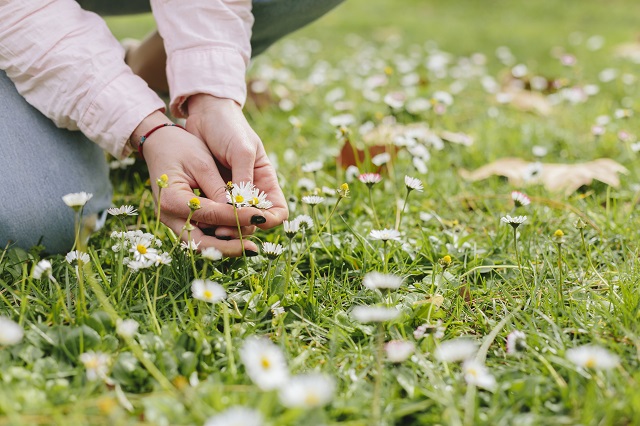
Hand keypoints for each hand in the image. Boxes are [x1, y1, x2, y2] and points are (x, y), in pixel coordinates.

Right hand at [133, 111, 262, 255]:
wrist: (158, 143)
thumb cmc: (181, 147)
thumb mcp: (202, 163)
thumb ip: (219, 189)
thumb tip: (240, 211)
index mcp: (173, 199)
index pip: (212, 215)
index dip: (237, 218)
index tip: (260, 218)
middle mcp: (168, 216)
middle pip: (201, 242)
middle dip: (229, 247)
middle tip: (252, 248)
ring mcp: (171, 220)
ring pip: (200, 243)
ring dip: (224, 245)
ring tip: (247, 245)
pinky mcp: (178, 220)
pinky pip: (198, 235)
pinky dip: (216, 238)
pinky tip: (235, 236)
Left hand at [185, 94, 287, 238]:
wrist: (204, 113)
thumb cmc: (229, 127)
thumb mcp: (241, 151)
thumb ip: (244, 179)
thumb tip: (243, 209)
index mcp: (265, 181)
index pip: (277, 211)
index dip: (270, 220)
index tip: (255, 220)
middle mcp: (250, 192)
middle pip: (254, 222)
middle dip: (242, 228)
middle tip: (224, 230)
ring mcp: (231, 194)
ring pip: (234, 222)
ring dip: (226, 228)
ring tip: (212, 229)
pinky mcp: (212, 194)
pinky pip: (215, 215)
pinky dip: (211, 221)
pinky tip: (201, 221)